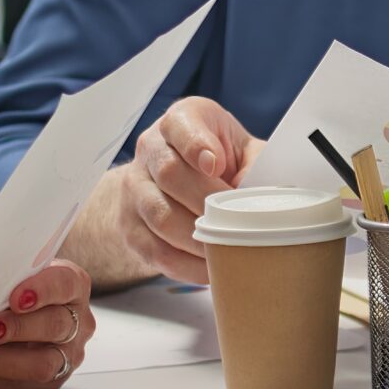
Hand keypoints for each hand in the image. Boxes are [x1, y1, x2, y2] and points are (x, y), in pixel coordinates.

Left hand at [0, 261, 95, 388]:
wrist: (17, 310)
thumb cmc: (12, 288)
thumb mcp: (4, 272)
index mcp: (71, 284)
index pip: (64, 284)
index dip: (42, 291)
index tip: (15, 298)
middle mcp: (77, 320)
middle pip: (54, 326)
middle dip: (16, 329)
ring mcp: (67, 354)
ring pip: (41, 364)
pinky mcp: (49, 382)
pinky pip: (19, 387)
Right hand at [101, 97, 263, 284]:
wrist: (173, 185)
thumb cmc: (220, 162)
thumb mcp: (243, 150)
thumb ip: (257, 164)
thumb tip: (257, 194)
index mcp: (180, 121)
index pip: (179, 126)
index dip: (196, 144)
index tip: (216, 165)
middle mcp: (150, 149)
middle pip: (169, 174)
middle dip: (206, 201)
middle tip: (236, 220)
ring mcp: (134, 189)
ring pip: (160, 216)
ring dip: (197, 238)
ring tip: (228, 248)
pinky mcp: (130, 226)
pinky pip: (155, 250)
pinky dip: (187, 265)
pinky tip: (211, 267)